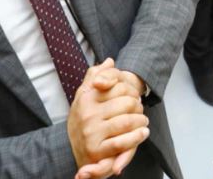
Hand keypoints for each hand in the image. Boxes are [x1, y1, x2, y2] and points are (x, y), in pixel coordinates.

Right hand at [69, 60, 148, 178]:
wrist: (69, 149)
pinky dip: (137, 137)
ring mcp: (91, 133)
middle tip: (139, 110)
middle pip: (127, 103)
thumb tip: (110, 61)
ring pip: (127, 121)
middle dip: (138, 106)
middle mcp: (87, 114)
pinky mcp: (96, 151)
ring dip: (140, 121)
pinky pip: (122, 142)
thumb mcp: (85, 95)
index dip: (132, 89)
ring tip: (142, 121)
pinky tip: (142, 133)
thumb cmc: (84, 118)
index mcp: (86, 97)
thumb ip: (96, 75)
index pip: (120, 86)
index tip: (133, 95)